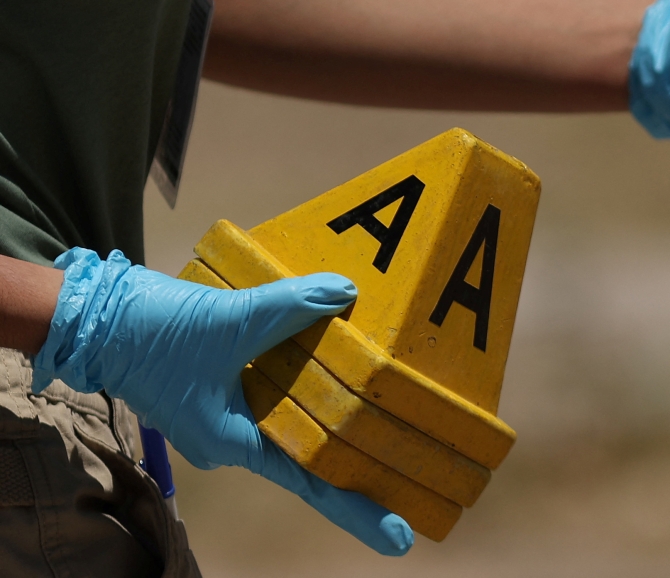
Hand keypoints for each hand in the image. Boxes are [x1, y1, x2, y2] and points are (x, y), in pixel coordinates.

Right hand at [33, 248, 412, 555]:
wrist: (96, 316)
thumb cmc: (152, 333)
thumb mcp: (230, 319)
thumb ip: (290, 306)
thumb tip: (344, 291)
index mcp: (233, 442)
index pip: (310, 482)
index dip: (357, 506)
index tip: (400, 535)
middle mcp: (234, 436)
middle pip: (308, 454)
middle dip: (358, 463)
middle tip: (416, 477)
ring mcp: (228, 412)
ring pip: (295, 419)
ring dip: (335, 414)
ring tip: (391, 418)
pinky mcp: (225, 385)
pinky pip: (277, 389)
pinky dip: (308, 380)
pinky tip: (339, 366)